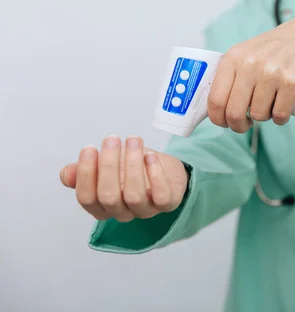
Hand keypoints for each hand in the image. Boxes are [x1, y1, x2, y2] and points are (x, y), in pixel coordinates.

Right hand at [60, 136, 188, 221]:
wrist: (163, 167)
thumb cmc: (129, 167)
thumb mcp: (103, 166)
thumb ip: (83, 172)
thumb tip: (68, 174)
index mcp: (102, 206)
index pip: (87, 198)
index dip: (85, 174)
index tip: (89, 148)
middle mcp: (122, 212)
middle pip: (109, 197)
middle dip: (108, 166)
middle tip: (111, 139)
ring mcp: (145, 210)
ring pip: (134, 196)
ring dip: (132, 165)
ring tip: (133, 141)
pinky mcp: (168, 204)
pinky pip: (161, 197)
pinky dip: (156, 175)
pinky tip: (150, 156)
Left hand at [207, 9, 294, 132]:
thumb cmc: (277, 48)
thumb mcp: (248, 52)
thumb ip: (232, 73)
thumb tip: (217, 107)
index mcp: (233, 58)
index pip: (215, 99)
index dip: (218, 119)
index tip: (225, 122)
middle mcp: (250, 64)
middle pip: (234, 112)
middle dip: (238, 125)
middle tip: (246, 124)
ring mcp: (271, 73)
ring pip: (258, 115)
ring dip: (264, 117)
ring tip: (271, 105)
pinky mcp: (292, 82)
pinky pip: (279, 114)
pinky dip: (281, 119)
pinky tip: (283, 110)